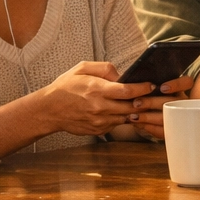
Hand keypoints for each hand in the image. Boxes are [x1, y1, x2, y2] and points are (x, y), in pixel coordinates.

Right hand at [33, 61, 156, 137]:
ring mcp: (99, 122)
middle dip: (143, 101)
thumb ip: (105, 68)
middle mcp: (100, 107)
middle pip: (131, 107)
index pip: (127, 91)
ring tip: (138, 103)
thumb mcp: (82, 68)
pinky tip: (120, 111)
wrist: (49, 110)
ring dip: (133, 111)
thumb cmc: (66, 86)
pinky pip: (116, 125)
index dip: (143, 88)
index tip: (151, 85)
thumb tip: (122, 75)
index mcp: (97, 90)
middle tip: (151, 95)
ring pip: (126, 118)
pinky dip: (121, 118)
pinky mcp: (98, 131)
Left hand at [124, 75, 194, 139]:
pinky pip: (163, 131)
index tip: (162, 88)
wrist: (166, 121)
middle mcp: (183, 103)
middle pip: (171, 102)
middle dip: (152, 102)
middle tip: (136, 103)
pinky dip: (149, 128)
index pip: (186, 83)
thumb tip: (121, 76)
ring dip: (147, 117)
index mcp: (181, 90)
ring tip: (132, 116)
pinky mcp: (174, 130)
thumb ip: (143, 84)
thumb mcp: (154, 90)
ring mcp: (180, 117)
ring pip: (166, 118)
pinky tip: (138, 124)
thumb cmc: (156, 100)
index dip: (177, 85)